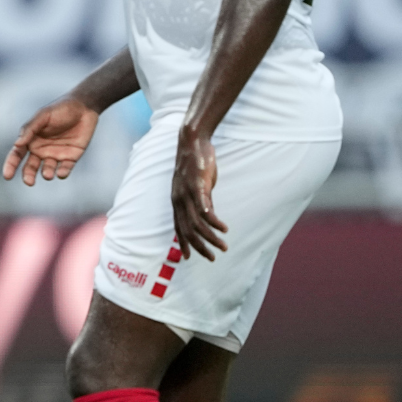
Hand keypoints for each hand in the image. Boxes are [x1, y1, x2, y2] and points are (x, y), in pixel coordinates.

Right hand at [4, 97, 99, 185]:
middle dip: (28, 175)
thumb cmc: (60, 109)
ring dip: (46, 173)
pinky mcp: (71, 157)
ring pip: (47, 170)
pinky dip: (62, 172)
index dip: (11, 166)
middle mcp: (41, 150)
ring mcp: (56, 155)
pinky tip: (61, 173)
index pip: (17, 155)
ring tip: (47, 174)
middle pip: (30, 167)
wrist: (84, 107)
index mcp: (30, 141)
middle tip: (29, 182)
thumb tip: (17, 144)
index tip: (7, 176)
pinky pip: (65, 168)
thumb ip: (29, 129)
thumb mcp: (43, 116)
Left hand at [171, 127, 226, 260]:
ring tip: (224, 245)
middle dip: (200, 246)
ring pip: (197, 223)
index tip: (188, 258)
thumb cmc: (196, 165)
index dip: (183, 243)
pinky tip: (222, 228)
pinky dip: (213, 220)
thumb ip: (203, 202)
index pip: (178, 228)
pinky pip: (204, 206)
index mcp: (177, 202)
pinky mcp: (197, 185)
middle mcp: (179, 200)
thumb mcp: (199, 187)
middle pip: (188, 230)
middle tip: (213, 257)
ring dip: (211, 237)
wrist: (192, 142)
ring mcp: (187, 193)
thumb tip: (209, 217)